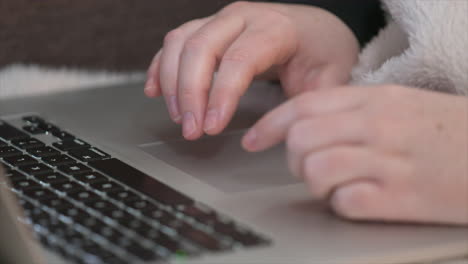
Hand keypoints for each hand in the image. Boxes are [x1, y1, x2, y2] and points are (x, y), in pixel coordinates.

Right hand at [144, 1, 358, 139]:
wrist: (315, 29)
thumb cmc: (321, 52)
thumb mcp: (330, 78)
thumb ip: (310, 104)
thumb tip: (284, 132)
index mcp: (276, 28)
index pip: (239, 60)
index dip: (221, 95)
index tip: (212, 127)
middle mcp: (243, 17)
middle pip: (201, 48)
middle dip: (189, 93)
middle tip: (192, 130)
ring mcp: (222, 20)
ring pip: (181, 42)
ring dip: (171, 82)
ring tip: (179, 118)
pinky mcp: (209, 28)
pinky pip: (175, 41)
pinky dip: (161, 65)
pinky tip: (155, 89)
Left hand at [242, 85, 467, 224]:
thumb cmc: (446, 131)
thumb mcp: (399, 103)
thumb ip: (351, 109)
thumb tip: (302, 124)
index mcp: (374, 99)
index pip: (303, 106)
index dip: (269, 125)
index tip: (253, 140)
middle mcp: (377, 126)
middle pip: (300, 139)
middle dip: (292, 158)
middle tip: (307, 166)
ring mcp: (388, 162)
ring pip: (314, 170)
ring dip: (316, 183)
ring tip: (336, 184)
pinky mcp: (400, 199)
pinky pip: (343, 203)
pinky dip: (342, 205)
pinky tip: (360, 200)